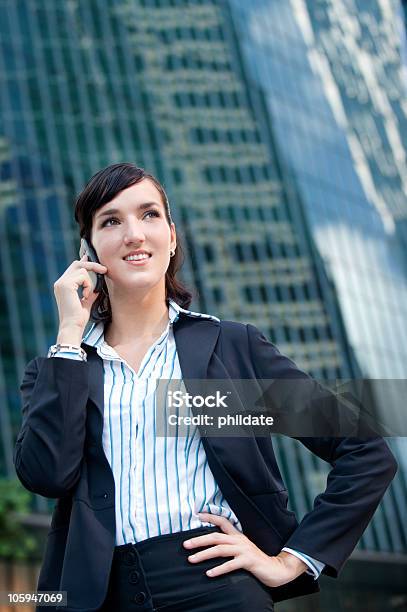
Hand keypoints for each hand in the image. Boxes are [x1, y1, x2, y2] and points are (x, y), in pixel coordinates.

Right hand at [53, 253, 107, 330]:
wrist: (72, 326)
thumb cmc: (78, 318)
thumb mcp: (86, 302)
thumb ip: (90, 292)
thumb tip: (97, 286)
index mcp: (63, 285)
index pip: (73, 268)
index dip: (84, 261)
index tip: (90, 256)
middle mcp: (60, 282)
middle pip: (77, 264)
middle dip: (92, 265)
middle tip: (104, 270)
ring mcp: (61, 283)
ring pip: (82, 269)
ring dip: (90, 281)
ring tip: (87, 295)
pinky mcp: (65, 285)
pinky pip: (82, 276)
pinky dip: (88, 285)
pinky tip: (84, 296)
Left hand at [183, 512, 306, 587]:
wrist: (275, 569)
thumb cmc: (255, 560)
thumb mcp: (242, 548)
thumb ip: (230, 544)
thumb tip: (212, 544)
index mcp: (238, 535)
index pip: (222, 521)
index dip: (210, 517)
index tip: (196, 515)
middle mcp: (239, 540)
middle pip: (216, 537)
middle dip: (199, 540)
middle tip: (185, 545)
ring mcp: (244, 550)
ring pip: (220, 550)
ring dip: (204, 555)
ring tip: (191, 559)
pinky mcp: (248, 561)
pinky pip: (230, 565)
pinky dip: (218, 569)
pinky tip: (208, 573)